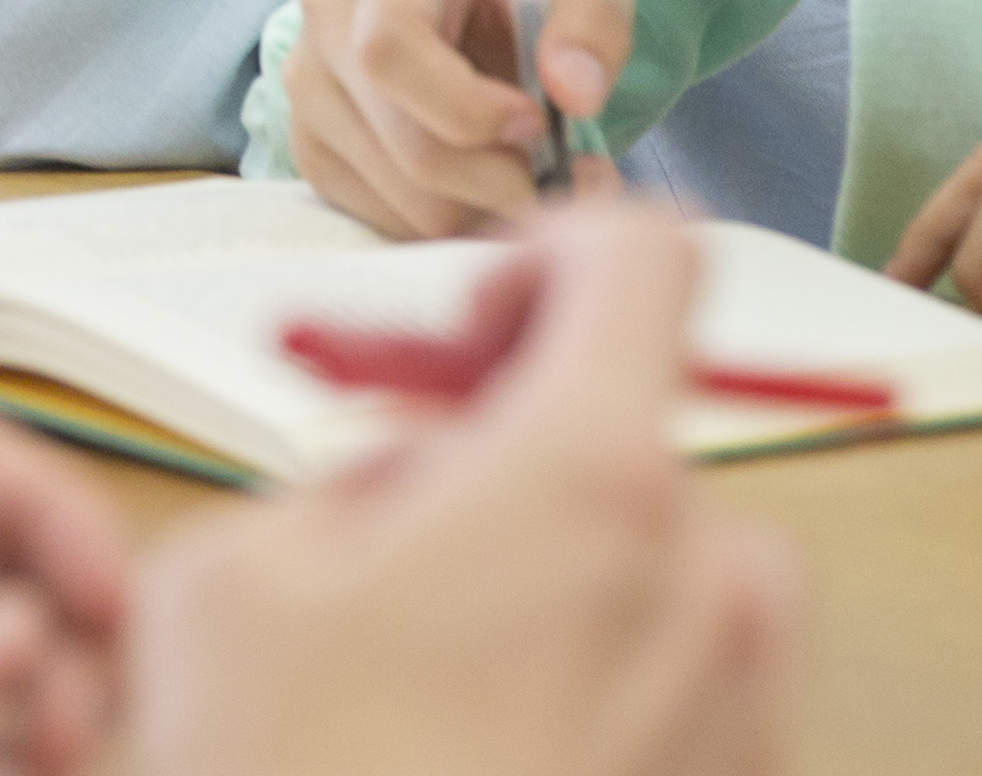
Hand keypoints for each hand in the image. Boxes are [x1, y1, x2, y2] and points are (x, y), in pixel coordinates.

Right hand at [122, 201, 798, 775]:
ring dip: (550, 602)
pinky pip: (677, 707)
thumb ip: (344, 480)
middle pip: (635, 448)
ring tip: (413, 692)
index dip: (552, 255)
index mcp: (593, 484)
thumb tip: (405, 487)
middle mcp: (716, 587)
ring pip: (656, 587)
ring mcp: (748, 715)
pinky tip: (465, 760)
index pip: (649, 261)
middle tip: (397, 536)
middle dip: (515, 471)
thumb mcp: (233, 579)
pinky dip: (585, 709)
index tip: (476, 319)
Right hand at [265, 0, 633, 237]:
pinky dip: (450, 223)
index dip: (465, 108)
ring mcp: (308, 89)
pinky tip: (484, 188)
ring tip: (534, 180)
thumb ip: (593, 27)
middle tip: (561, 176)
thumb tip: (575, 92)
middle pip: (403, 139)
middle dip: (497, 178)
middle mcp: (327, 18)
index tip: (535, 124)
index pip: (390, 48)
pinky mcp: (309, 148)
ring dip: (483, 208)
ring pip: (399, 193)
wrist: (465, 15)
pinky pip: (384, 219)